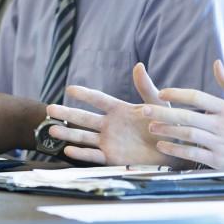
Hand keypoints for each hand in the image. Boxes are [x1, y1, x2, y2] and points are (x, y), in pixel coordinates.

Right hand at [45, 63, 182, 165]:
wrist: (173, 150)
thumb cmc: (167, 124)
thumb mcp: (157, 103)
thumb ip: (146, 86)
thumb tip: (138, 65)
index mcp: (119, 110)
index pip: (98, 99)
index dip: (85, 94)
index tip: (70, 89)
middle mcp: (110, 125)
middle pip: (84, 118)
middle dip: (67, 113)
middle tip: (49, 108)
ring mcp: (109, 141)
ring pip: (84, 136)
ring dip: (68, 132)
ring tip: (51, 129)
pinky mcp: (112, 157)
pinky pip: (94, 155)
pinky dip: (81, 153)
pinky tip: (68, 150)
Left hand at [145, 60, 223, 174]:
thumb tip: (216, 63)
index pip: (197, 97)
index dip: (178, 93)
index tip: (162, 91)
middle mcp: (221, 125)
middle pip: (187, 117)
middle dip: (164, 113)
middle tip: (145, 111)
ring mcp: (220, 144)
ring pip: (188, 136)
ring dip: (167, 132)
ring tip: (151, 128)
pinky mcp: (220, 161)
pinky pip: (194, 155)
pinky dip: (177, 151)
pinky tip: (164, 146)